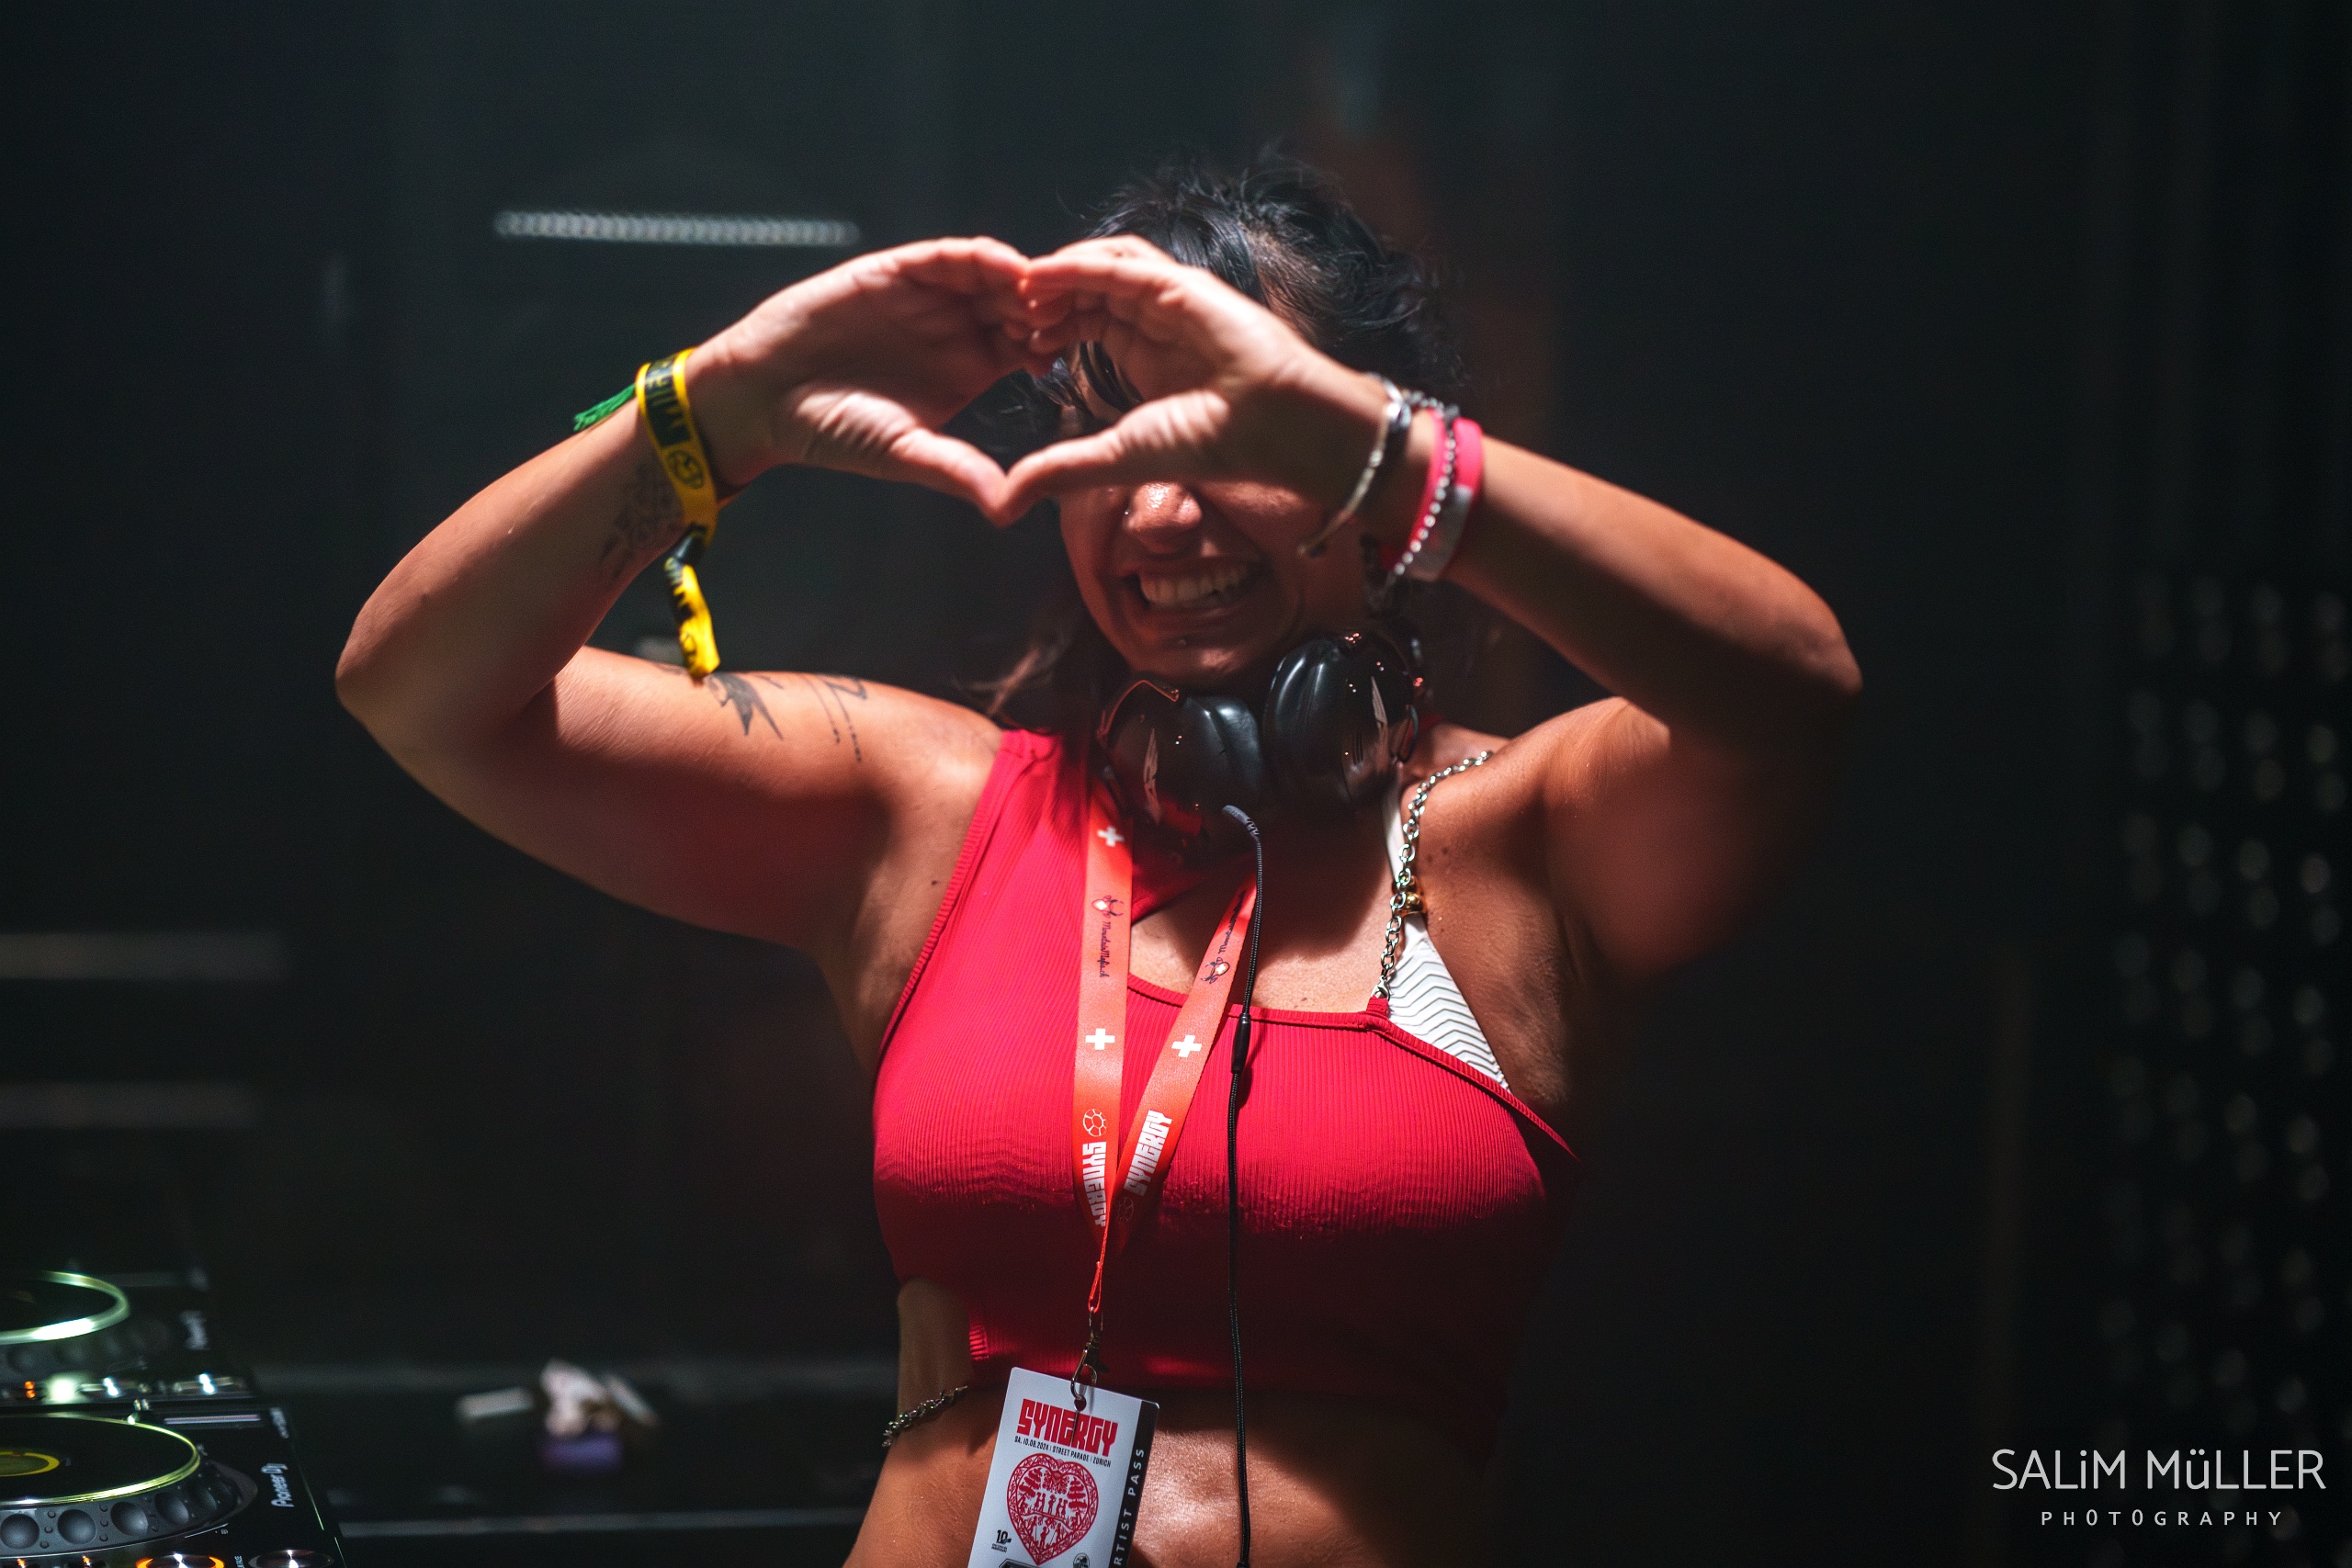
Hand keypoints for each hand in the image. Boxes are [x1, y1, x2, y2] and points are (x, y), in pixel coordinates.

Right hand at [690, 238, 1049, 513]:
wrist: (762, 396)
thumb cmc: (831, 431)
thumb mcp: (902, 454)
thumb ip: (955, 469)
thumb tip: (1006, 507)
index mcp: (971, 367)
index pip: (1029, 346)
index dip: (1054, 347)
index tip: (1074, 358)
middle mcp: (957, 327)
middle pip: (1020, 305)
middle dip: (1048, 307)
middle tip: (1073, 315)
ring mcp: (928, 296)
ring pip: (991, 276)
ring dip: (1021, 280)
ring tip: (1045, 293)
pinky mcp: (896, 271)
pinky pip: (946, 258)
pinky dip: (978, 257)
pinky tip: (1003, 266)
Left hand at [993, 237, 1386, 524]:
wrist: (1270, 427)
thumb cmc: (1206, 443)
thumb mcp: (1114, 458)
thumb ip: (1060, 469)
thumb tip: (1002, 503)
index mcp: (1142, 354)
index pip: (1084, 322)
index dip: (1046, 328)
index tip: (1014, 347)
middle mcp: (1153, 320)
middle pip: (1086, 290)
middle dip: (1044, 298)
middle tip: (1004, 313)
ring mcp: (1168, 298)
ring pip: (1102, 267)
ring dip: (1057, 275)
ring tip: (1018, 290)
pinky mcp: (1180, 285)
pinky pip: (1121, 263)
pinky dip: (1079, 264)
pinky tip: (1043, 275)